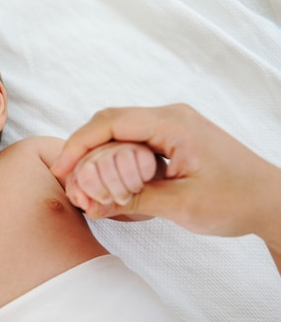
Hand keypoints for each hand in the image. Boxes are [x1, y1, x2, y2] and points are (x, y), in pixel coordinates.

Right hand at [51, 104, 280, 270]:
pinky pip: (134, 142)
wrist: (271, 201)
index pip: (110, 123)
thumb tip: (92, 204)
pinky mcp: (174, 139)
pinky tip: (106, 178)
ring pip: (119, 132)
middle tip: (66, 178)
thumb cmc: (236, 200)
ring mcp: (173, 126)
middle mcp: (171, 117)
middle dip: (83, 149)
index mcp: (173, 124)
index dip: (78, 144)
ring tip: (83, 181)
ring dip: (97, 155)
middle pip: (110, 122)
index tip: (61, 169)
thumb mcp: (180, 205)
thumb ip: (132, 201)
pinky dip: (114, 159)